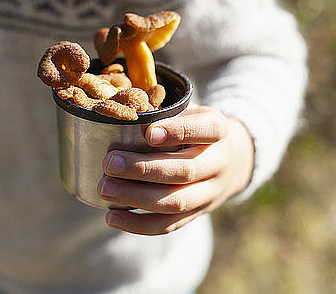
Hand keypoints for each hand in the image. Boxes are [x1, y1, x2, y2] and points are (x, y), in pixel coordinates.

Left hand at [98, 105, 253, 234]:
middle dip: (143, 169)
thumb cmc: (194, 127)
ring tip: (105, 188)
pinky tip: (112, 217)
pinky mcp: (196, 213)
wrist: (230, 159)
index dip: (178, 132)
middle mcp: (219, 162)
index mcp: (218, 129)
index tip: (148, 133)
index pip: (206, 130)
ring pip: (176, 201)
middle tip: (110, 163)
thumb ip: (162, 111)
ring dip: (136, 198)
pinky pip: (168, 224)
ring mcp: (210, 192)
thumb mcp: (188, 110)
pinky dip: (138, 224)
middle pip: (185, 171)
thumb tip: (120, 112)